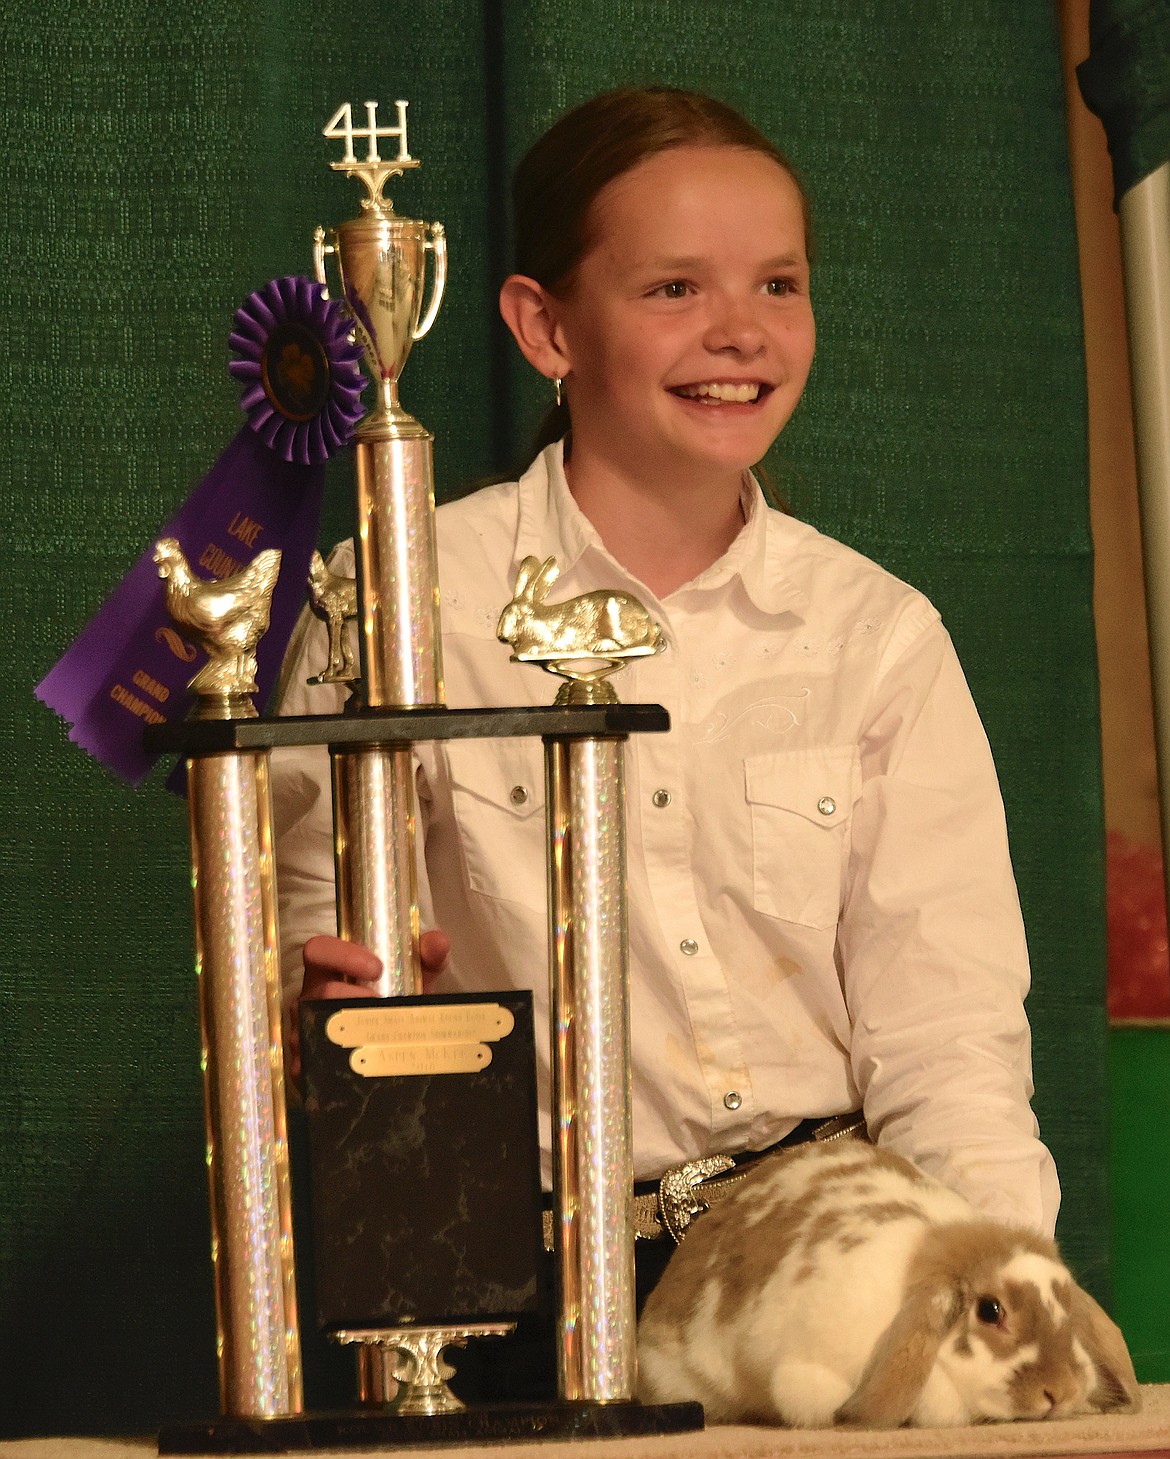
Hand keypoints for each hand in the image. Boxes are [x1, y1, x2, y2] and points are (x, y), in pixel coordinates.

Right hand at [285, 929, 452, 1078]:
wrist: (398, 1052)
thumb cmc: (398, 1006)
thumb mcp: (417, 980)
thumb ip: (430, 957)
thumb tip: (436, 942)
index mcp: (331, 971)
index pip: (318, 949)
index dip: (342, 954)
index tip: (377, 968)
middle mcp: (311, 997)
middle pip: (319, 990)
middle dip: (350, 994)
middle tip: (380, 1002)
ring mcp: (305, 1031)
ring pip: (315, 1024)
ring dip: (350, 1026)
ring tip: (379, 1032)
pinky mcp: (305, 1066)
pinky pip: (312, 1062)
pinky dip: (340, 1059)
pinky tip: (363, 1059)